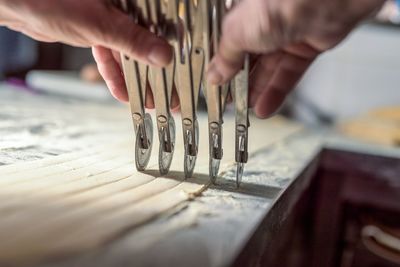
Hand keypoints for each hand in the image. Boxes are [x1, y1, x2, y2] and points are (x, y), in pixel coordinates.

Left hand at [0, 0, 172, 103]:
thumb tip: (163, 56)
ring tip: (150, 99)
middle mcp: (127, 6)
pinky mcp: (100, 31)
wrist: (15, 4)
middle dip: (158, 71)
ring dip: (138, 79)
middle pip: (151, 41)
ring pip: (132, 52)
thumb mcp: (98, 24)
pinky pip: (113, 57)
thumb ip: (132, 41)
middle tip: (170, 93)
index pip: (164, 22)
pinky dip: (115, 75)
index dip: (177, 48)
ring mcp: (113, 18)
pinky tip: (122, 92)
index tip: (184, 70)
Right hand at [207, 0, 384, 117]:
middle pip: (248, 58)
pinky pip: (288, 74)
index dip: (221, 64)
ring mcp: (286, 35)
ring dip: (256, 90)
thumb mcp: (238, 32)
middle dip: (238, 81)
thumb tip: (215, 74)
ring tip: (245, 108)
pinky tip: (264, 106)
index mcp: (243, 13)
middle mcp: (264, 22)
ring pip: (268, 69)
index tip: (215, 83)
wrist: (324, 0)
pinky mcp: (306, 47)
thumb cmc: (280, 2)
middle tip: (229, 100)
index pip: (227, 43)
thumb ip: (226, 56)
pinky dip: (276, 92)